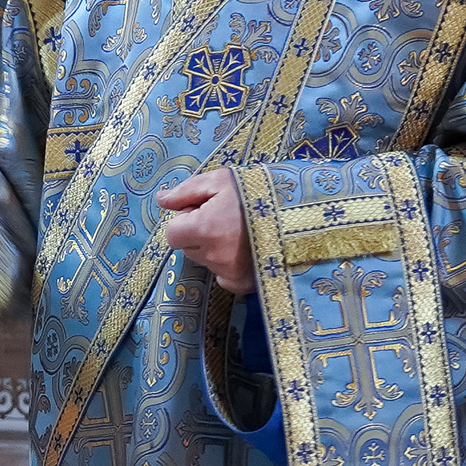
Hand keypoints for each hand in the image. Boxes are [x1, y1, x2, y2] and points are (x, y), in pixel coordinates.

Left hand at [158, 168, 248, 289]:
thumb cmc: (260, 193)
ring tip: (241, 231)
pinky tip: (247, 249)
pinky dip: (229, 265)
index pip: (172, 234)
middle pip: (188, 248)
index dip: (184, 220)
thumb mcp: (222, 181)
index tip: (203, 210)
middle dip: (198, 234)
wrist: (303, 216)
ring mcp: (230, 273)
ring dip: (214, 248)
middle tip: (224, 218)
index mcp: (205, 229)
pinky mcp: (244, 285)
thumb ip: (187, 191)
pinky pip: (224, 276)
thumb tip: (161, 200)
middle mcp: (215, 256)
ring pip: (206, 261)